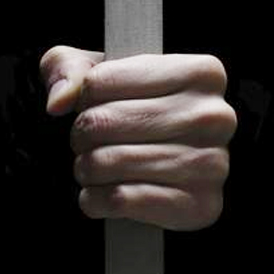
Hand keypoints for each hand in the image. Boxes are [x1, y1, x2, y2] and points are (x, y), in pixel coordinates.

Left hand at [40, 45, 235, 230]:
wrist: (169, 172)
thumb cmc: (135, 112)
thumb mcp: (98, 73)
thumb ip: (66, 67)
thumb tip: (59, 101)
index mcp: (201, 72)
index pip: (101, 80)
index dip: (82, 98)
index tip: (93, 105)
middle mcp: (215, 116)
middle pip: (102, 121)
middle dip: (81, 135)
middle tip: (88, 142)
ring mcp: (212, 164)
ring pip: (108, 162)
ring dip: (86, 168)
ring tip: (95, 166)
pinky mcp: (199, 207)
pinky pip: (119, 200)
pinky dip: (95, 199)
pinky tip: (101, 193)